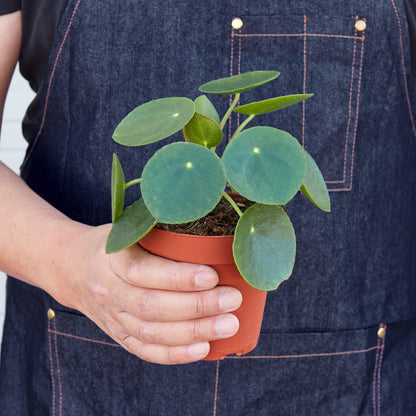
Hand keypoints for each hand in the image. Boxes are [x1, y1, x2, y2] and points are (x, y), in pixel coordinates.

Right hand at [55, 224, 241, 364]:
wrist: (74, 268)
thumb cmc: (115, 244)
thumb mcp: (129, 229)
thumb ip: (159, 231)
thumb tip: (209, 228)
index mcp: (112, 259)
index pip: (144, 271)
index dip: (178, 277)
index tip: (212, 275)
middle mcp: (110, 291)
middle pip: (153, 306)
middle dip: (197, 306)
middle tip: (232, 300)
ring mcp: (113, 318)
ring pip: (153, 332)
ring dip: (194, 332)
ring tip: (228, 325)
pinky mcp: (119, 335)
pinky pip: (146, 351)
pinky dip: (175, 354)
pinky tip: (203, 349)